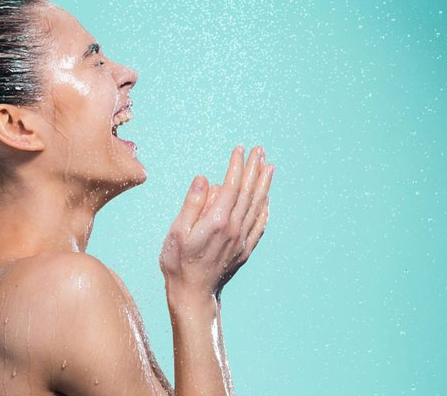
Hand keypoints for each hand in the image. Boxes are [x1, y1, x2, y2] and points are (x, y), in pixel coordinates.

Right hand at [159, 145, 274, 301]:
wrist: (193, 296)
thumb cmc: (178, 263)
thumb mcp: (177, 232)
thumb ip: (192, 204)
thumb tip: (205, 179)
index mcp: (216, 221)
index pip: (231, 186)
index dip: (236, 167)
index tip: (240, 150)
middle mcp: (233, 229)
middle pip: (248, 193)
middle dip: (254, 169)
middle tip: (260, 150)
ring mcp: (241, 240)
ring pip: (256, 206)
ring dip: (263, 185)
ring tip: (269, 167)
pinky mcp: (244, 250)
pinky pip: (259, 225)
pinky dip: (265, 210)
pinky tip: (267, 201)